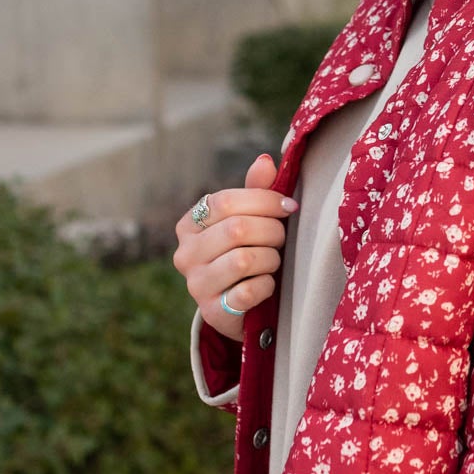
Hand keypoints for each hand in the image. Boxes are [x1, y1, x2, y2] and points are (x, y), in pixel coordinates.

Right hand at [173, 153, 298, 342]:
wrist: (240, 308)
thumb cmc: (248, 253)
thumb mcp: (249, 220)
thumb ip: (256, 191)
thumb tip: (265, 160)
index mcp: (189, 225)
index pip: (226, 201)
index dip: (265, 200)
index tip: (289, 206)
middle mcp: (185, 254)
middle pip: (237, 229)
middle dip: (271, 231)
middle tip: (281, 238)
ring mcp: (196, 285)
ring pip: (243, 260)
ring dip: (271, 258)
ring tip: (274, 261)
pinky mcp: (213, 312)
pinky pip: (249, 291)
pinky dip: (267, 286)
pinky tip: (267, 284)